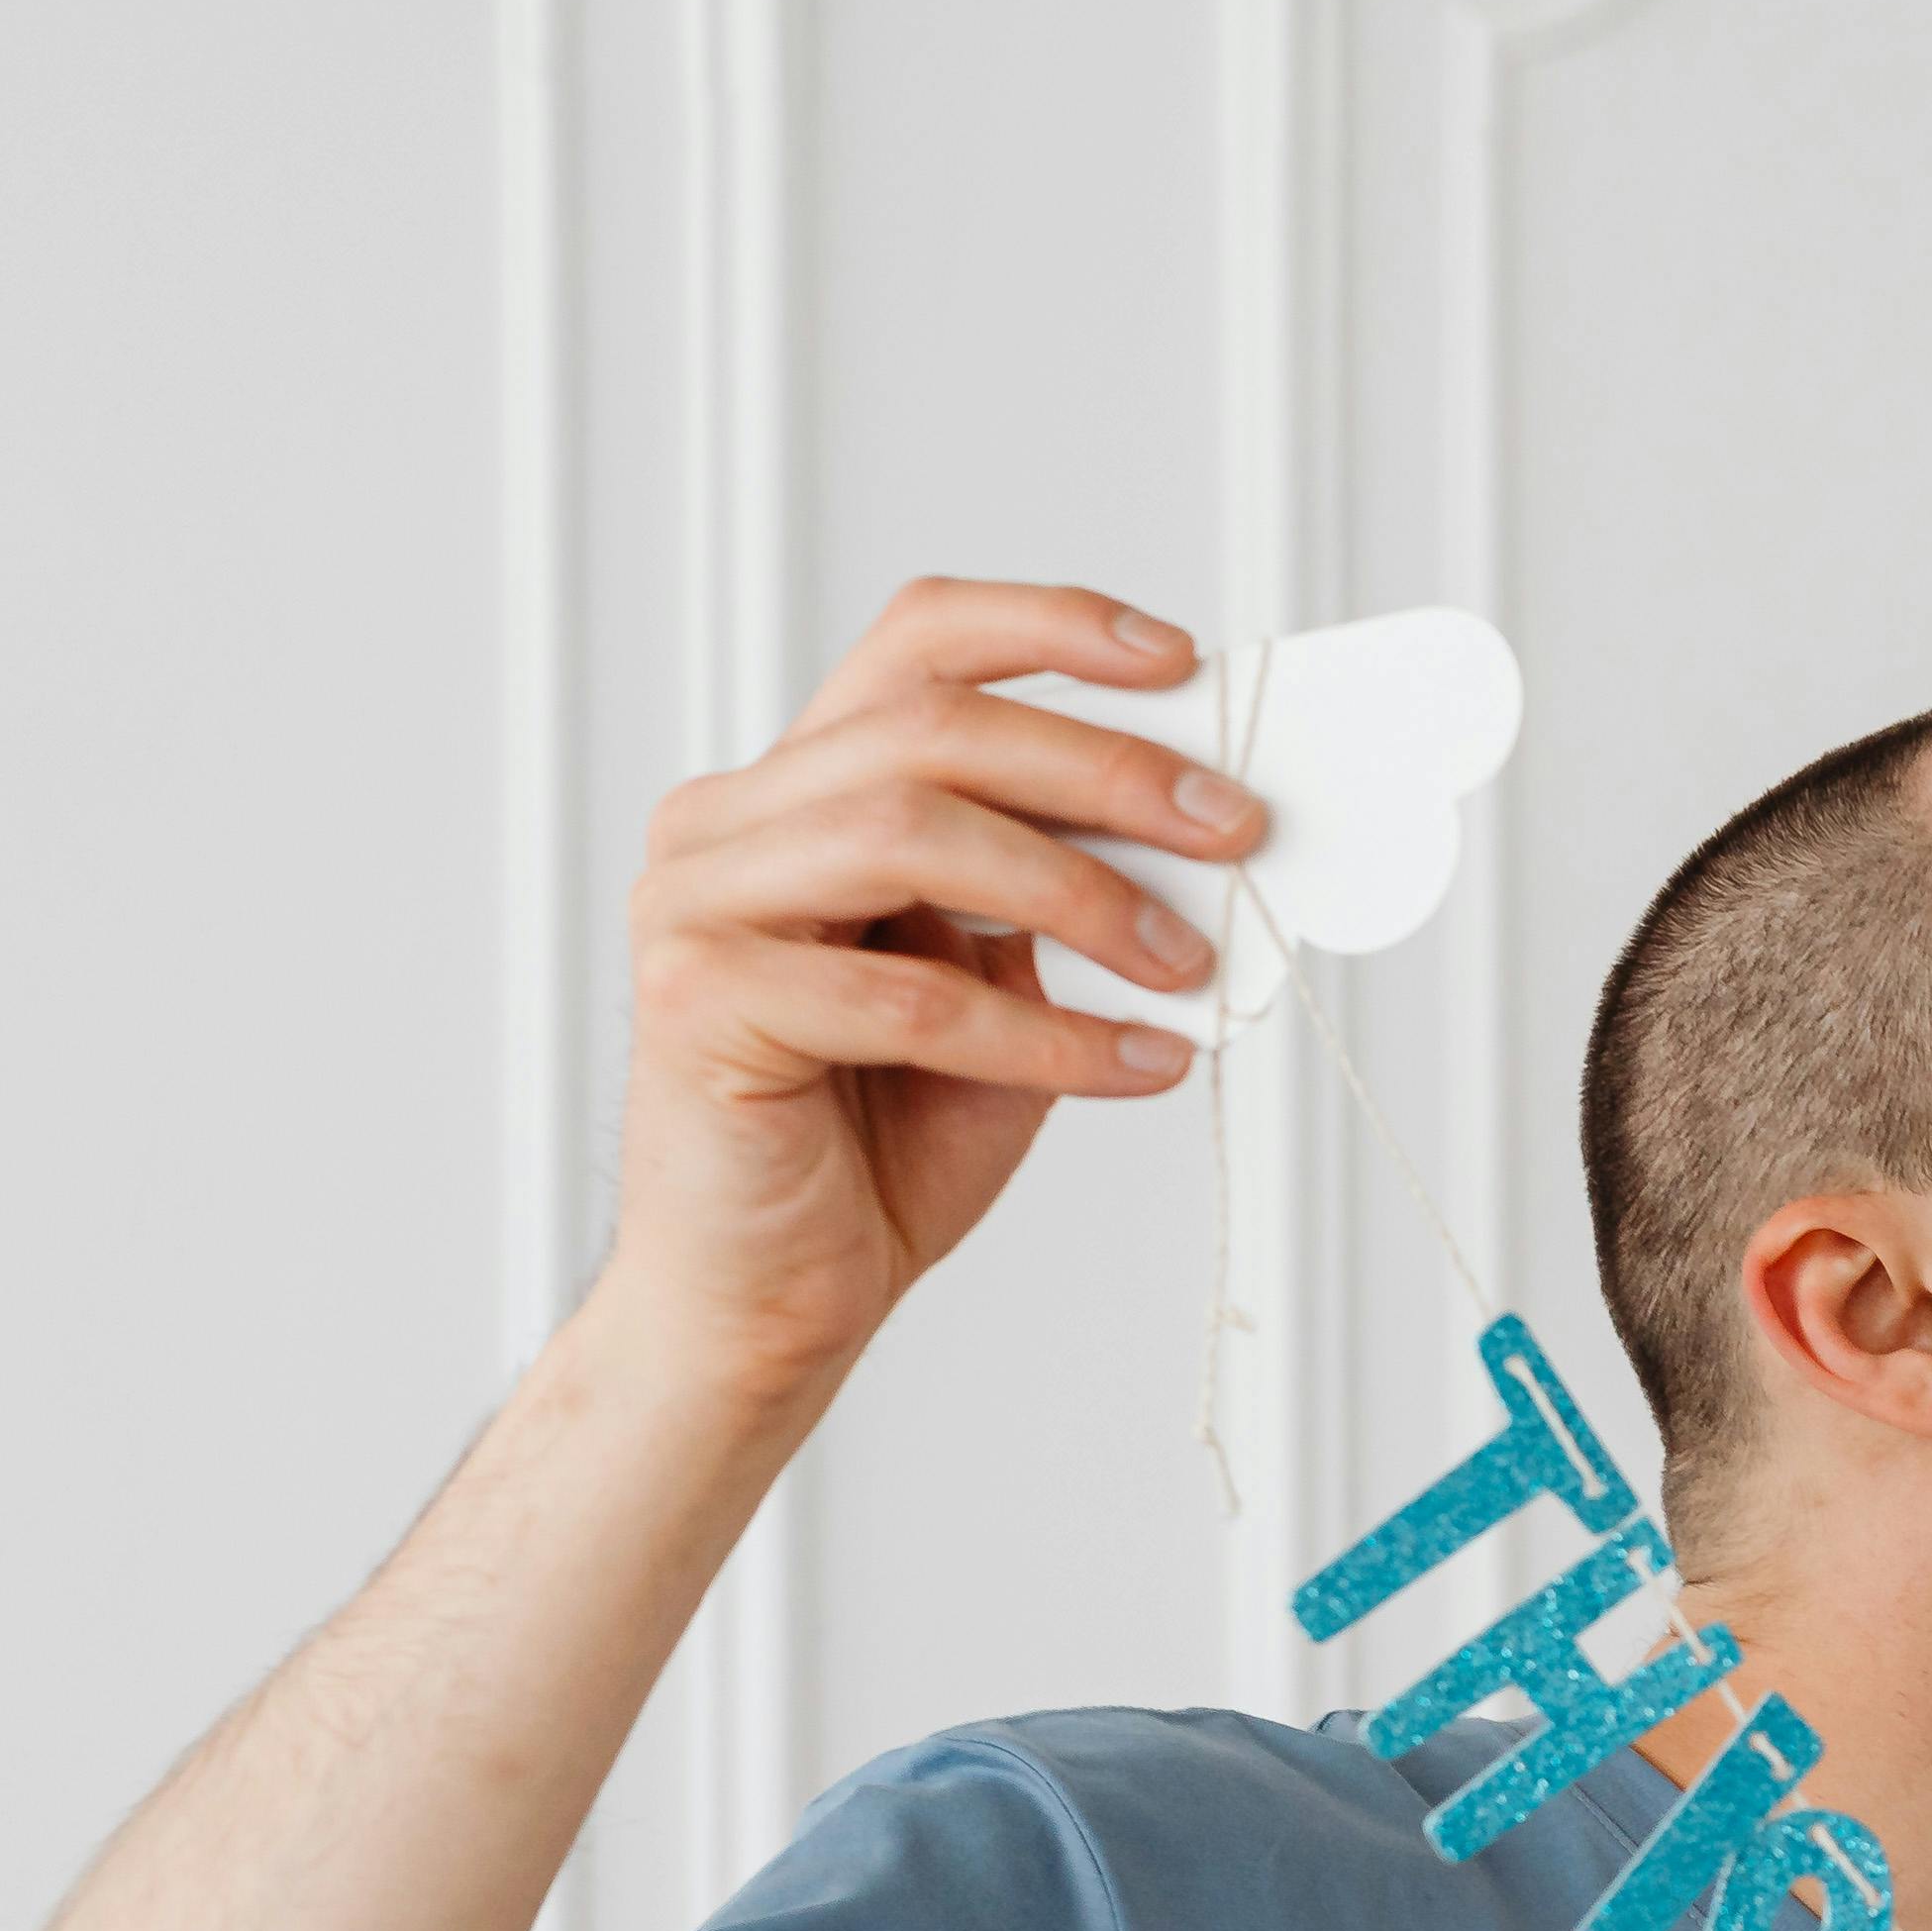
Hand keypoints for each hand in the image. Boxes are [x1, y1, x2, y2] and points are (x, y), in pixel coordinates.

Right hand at [598, 579, 1270, 1397]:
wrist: (773, 1301)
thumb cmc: (881, 1144)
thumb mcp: (1001, 992)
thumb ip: (1065, 903)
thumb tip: (1211, 834)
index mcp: (796, 792)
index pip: (918, 647)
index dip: (1049, 629)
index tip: (1181, 662)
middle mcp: (727, 823)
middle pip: (930, 728)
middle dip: (1105, 770)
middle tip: (1235, 829)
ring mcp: (696, 905)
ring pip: (908, 831)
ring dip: (1078, 893)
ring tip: (1186, 964)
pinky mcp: (699, 1006)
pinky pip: (906, 996)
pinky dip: (1047, 1032)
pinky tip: (1140, 1066)